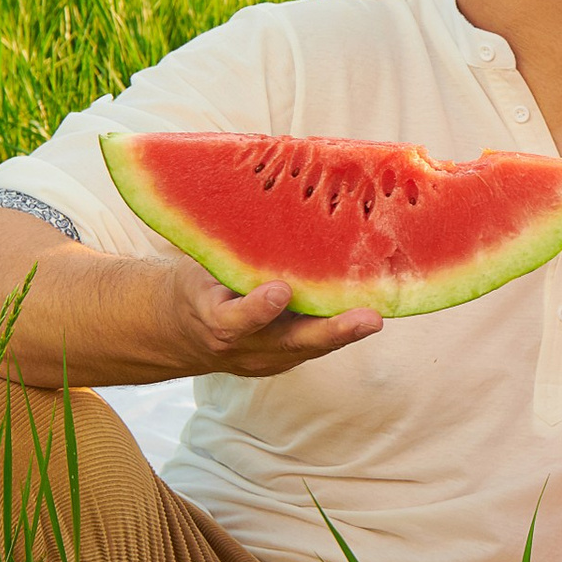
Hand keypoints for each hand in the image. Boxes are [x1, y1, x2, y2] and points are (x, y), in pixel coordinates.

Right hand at [161, 248, 383, 380]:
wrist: (181, 332)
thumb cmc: (197, 286)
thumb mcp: (199, 268)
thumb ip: (229, 254)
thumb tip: (266, 202)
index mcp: (214, 319)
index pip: (234, 320)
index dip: (258, 308)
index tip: (281, 290)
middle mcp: (244, 347)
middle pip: (292, 343)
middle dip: (334, 332)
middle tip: (369, 319)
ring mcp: (267, 359)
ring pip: (313, 346)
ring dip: (349, 332)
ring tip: (380, 314)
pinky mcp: (286, 359)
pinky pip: (317, 344)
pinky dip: (343, 328)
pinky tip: (372, 305)